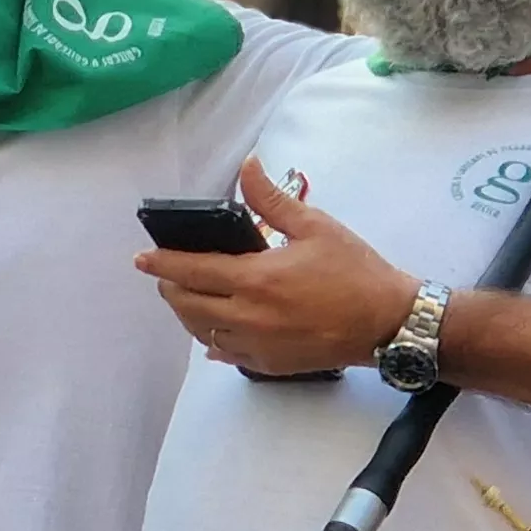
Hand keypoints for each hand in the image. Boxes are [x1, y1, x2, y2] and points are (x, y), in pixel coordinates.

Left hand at [132, 159, 418, 376]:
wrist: (388, 322)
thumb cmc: (354, 272)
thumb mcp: (315, 226)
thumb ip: (272, 199)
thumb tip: (248, 166)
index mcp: (256, 279)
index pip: (192, 271)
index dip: (162, 264)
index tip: (142, 259)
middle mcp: (249, 316)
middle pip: (188, 306)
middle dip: (170, 289)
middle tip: (167, 277)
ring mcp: (258, 344)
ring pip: (203, 333)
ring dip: (188, 314)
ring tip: (188, 298)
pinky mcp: (270, 363)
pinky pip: (227, 354)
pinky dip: (213, 340)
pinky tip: (214, 331)